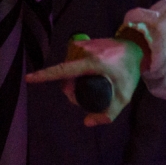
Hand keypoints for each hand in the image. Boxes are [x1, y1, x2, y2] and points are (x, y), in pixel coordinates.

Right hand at [26, 37, 142, 125]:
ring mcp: (82, 44)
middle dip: (69, 88)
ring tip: (87, 83)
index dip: (45, 75)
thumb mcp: (125, 97)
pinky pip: (71, 59)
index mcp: (92, 63)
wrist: (136, 48)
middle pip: (65, 74)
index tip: (29, 79)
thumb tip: (87, 123)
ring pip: (66, 67)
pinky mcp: (82, 41)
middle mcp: (84, 51)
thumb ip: (109, 113)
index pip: (63, 70)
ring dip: (71, 78)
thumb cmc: (130, 72)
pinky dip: (74, 68)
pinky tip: (85, 73)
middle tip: (82, 96)